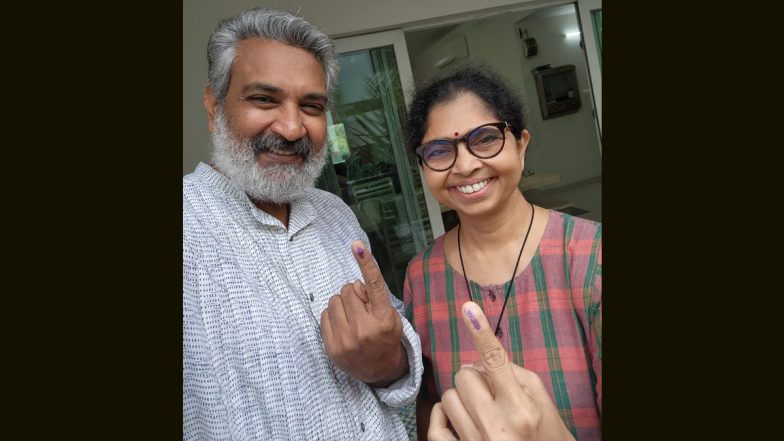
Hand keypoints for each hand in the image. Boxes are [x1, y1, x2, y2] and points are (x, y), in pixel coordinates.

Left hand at [320, 240, 407, 385]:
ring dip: (341, 303)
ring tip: (352, 316)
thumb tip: (354, 284)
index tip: (357, 246)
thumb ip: (374, 297)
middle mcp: (364, 329)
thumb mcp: (391, 316)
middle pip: (348, 290)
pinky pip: (324, 315)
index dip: (366, 263)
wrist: (380, 371)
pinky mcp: (331, 348)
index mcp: (384, 319)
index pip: (374, 285)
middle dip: (353, 293)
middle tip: (361, 306)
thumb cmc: (386, 337)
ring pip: (333, 300)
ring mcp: (346, 340)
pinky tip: (342, 326)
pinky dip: (332, 316)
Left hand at [428, 302, 574, 440]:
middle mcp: (497, 427)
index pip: (497, 362)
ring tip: (480, 410)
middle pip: (465, 375)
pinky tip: (456, 418)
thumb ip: (514, 374)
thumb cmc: (545, 434)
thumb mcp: (542, 402)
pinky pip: (435, 425)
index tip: (469, 309)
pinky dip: (443, 416)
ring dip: (462, 398)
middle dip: (476, 377)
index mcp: (521, 410)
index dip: (481, 333)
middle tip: (491, 392)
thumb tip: (478, 361)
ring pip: (448, 396)